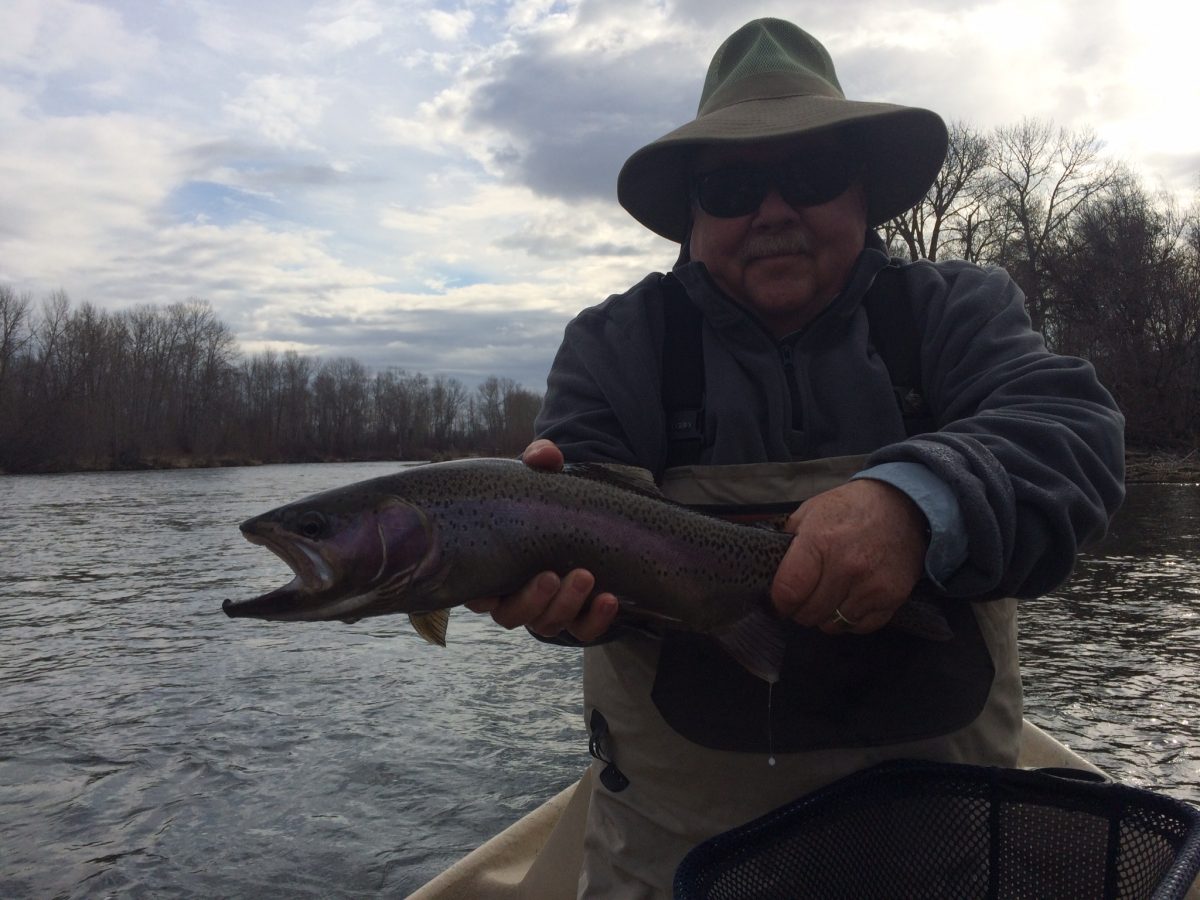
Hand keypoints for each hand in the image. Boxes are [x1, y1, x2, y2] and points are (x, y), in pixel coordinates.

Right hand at [464, 439, 619, 640]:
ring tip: (585, 577)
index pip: (476, 593)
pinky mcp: (579, 617)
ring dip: (566, 605)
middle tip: (552, 575)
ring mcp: (547, 609)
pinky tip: (609, 600)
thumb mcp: (540, 478)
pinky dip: (596, 620)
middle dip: (531, 600)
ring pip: (546, 625)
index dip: (480, 595)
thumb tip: (544, 454)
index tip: (491, 586)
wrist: (586, 513)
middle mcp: (515, 595)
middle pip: (511, 615)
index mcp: (494, 568)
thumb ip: (539, 461)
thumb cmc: (547, 499)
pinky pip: (584, 630)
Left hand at [769, 479, 927, 634]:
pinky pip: (860, 627)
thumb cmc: (851, 509)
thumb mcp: (811, 511)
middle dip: (802, 609)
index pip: (788, 591)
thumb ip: (788, 542)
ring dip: (826, 615)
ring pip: (833, 624)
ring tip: (830, 595)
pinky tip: (850, 599)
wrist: (902, 506)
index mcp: (820, 542)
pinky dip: (851, 620)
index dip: (780, 601)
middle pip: (809, 613)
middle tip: (807, 596)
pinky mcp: (892, 597)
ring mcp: (872, 584)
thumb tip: (770, 571)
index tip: (781, 600)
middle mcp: (847, 566)